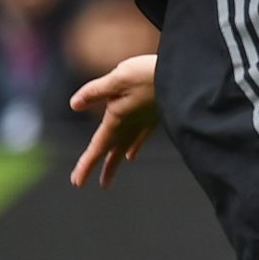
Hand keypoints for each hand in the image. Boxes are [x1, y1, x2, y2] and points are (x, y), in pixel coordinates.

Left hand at [68, 53, 158, 186]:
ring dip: (115, 162)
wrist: (184, 75)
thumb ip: (95, 91)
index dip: (87, 165)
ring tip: (108, 176)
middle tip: (90, 184)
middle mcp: (130, 125)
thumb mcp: (117, 78)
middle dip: (103, 169)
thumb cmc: (149, 75)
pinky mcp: (154, 117)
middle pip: (112, 152)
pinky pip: (140, 138)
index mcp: (117, 119)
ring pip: (125, 148)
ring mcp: (143, 123)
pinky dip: (134, 147)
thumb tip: (74, 105)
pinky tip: (131, 155)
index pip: (98, 146)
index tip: (77, 182)